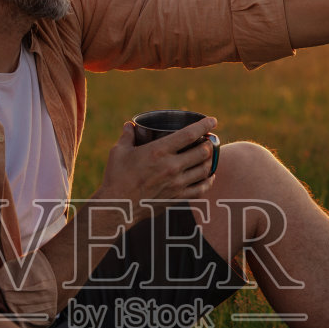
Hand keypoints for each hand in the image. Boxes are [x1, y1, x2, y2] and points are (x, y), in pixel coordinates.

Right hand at [94, 116, 218, 210]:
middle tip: (209, 140)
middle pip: (203, 151)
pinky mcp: (177, 198)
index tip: (212, 120)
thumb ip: (127, 136)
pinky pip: (201, 189)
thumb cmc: (116, 177)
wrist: (117, 206)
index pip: (190, 134)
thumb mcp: (119, 152)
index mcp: (159, 151)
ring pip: (205, 169)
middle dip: (209, 144)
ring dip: (210, 160)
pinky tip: (209, 176)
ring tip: (209, 156)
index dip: (204, 125)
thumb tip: (129, 126)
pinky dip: (208, 181)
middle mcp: (172, 166)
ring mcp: (177, 184)